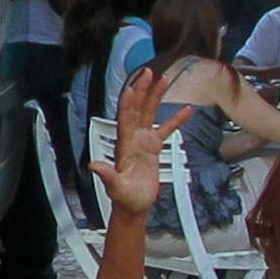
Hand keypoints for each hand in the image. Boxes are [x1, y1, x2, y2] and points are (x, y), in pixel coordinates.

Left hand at [106, 64, 171, 214]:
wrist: (134, 207)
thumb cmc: (124, 198)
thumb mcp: (115, 187)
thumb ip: (107, 175)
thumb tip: (94, 165)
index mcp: (124, 144)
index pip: (126, 118)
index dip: (129, 102)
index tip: (133, 86)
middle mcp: (133, 139)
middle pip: (138, 108)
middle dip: (143, 89)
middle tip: (149, 71)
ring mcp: (143, 142)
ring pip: (150, 113)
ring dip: (156, 97)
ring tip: (164, 80)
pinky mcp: (154, 148)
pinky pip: (166, 129)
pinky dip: (176, 120)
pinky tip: (186, 111)